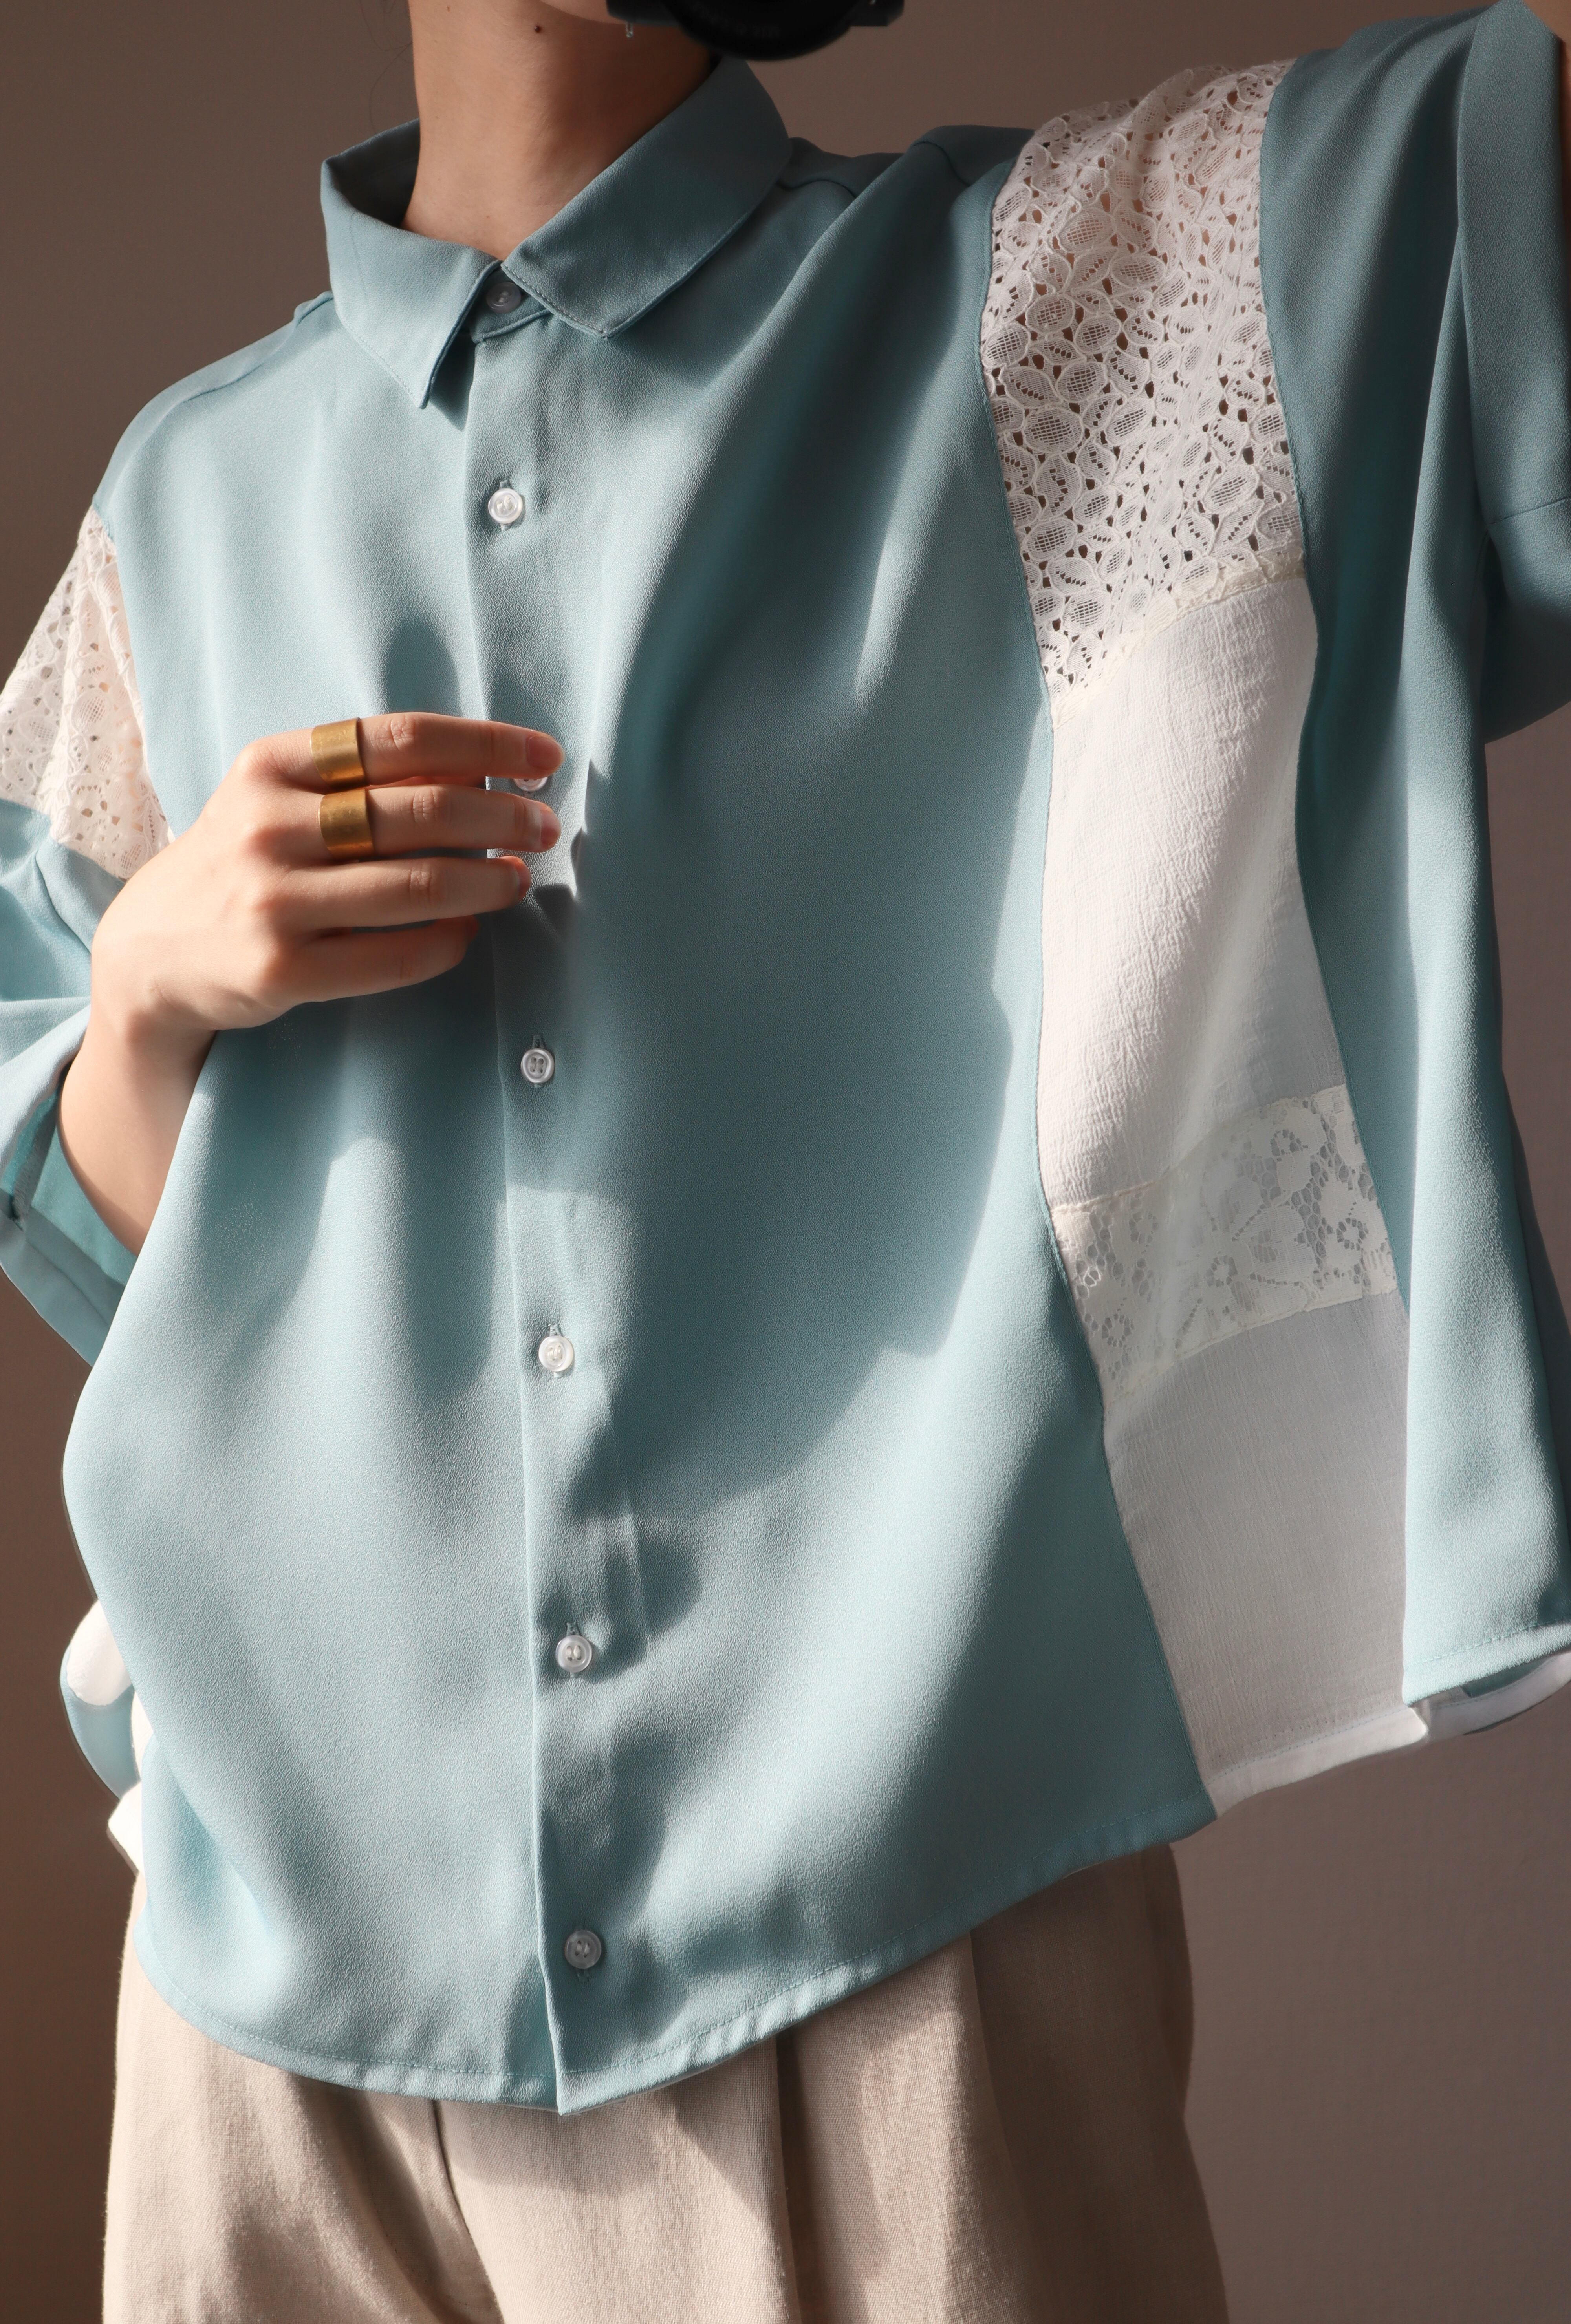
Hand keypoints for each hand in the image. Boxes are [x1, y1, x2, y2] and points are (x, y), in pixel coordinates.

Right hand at [58, 713, 562, 1252]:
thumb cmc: (245, 860)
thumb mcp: (282, 797)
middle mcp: (268, 825)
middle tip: (547, 827)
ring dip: (490, 880)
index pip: (401, 738)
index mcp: (272, 764)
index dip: (487, 743)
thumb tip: (482, 763)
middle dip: (503, 815)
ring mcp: (273, 900)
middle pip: (421, 810)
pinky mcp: (282, 969)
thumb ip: (365, 777)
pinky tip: (469, 931)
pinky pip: (397, 954)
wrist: (153, 948)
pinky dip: (449, 941)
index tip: (545, 757)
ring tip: (522, 879)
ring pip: (419, 884)